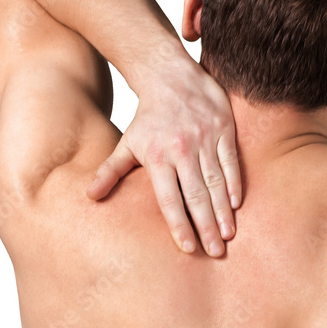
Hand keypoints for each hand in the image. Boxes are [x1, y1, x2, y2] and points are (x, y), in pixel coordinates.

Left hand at [86, 56, 241, 255]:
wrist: (169, 74)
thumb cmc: (148, 116)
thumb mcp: (127, 143)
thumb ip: (111, 171)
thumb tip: (90, 196)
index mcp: (158, 157)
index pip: (170, 199)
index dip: (179, 225)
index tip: (188, 249)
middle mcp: (182, 150)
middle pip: (196, 196)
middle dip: (206, 226)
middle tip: (215, 253)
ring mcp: (205, 139)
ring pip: (216, 182)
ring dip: (223, 211)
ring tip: (228, 235)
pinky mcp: (223, 128)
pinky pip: (231, 161)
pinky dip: (235, 183)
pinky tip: (236, 205)